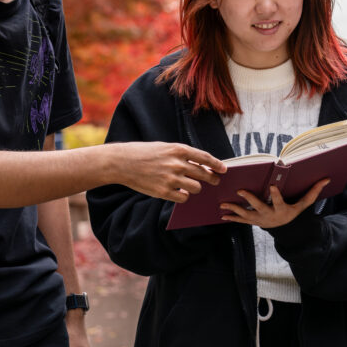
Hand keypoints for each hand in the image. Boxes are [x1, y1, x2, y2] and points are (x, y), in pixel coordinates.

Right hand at [110, 142, 227, 201]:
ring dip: (196, 188)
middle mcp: (177, 164)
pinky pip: (184, 198)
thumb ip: (182, 156)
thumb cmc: (144, 153)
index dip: (217, 164)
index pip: (205, 158)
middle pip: (204, 174)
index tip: (224, 169)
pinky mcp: (163, 191)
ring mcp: (171, 178)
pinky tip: (180, 193)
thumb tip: (201, 167)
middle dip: (212, 179)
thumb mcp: (165, 148)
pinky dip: (184, 196)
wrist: (122, 162)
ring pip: (196, 188)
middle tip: (214, 181)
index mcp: (178, 149)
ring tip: (191, 186)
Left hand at [220, 178, 329, 228]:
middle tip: (240, 191)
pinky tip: (221, 214)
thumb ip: (313, 192)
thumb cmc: (293, 212)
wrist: (284, 229)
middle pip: (258, 207)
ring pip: (245, 215)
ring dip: (234, 209)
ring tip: (223, 204)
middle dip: (249, 200)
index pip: (278, 201)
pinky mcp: (252, 222)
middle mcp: (269, 215)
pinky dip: (231, 217)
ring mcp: (259, 220)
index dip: (275, 194)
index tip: (271, 186)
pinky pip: (240, 220)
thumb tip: (326, 179)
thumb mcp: (303, 205)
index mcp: (281, 209)